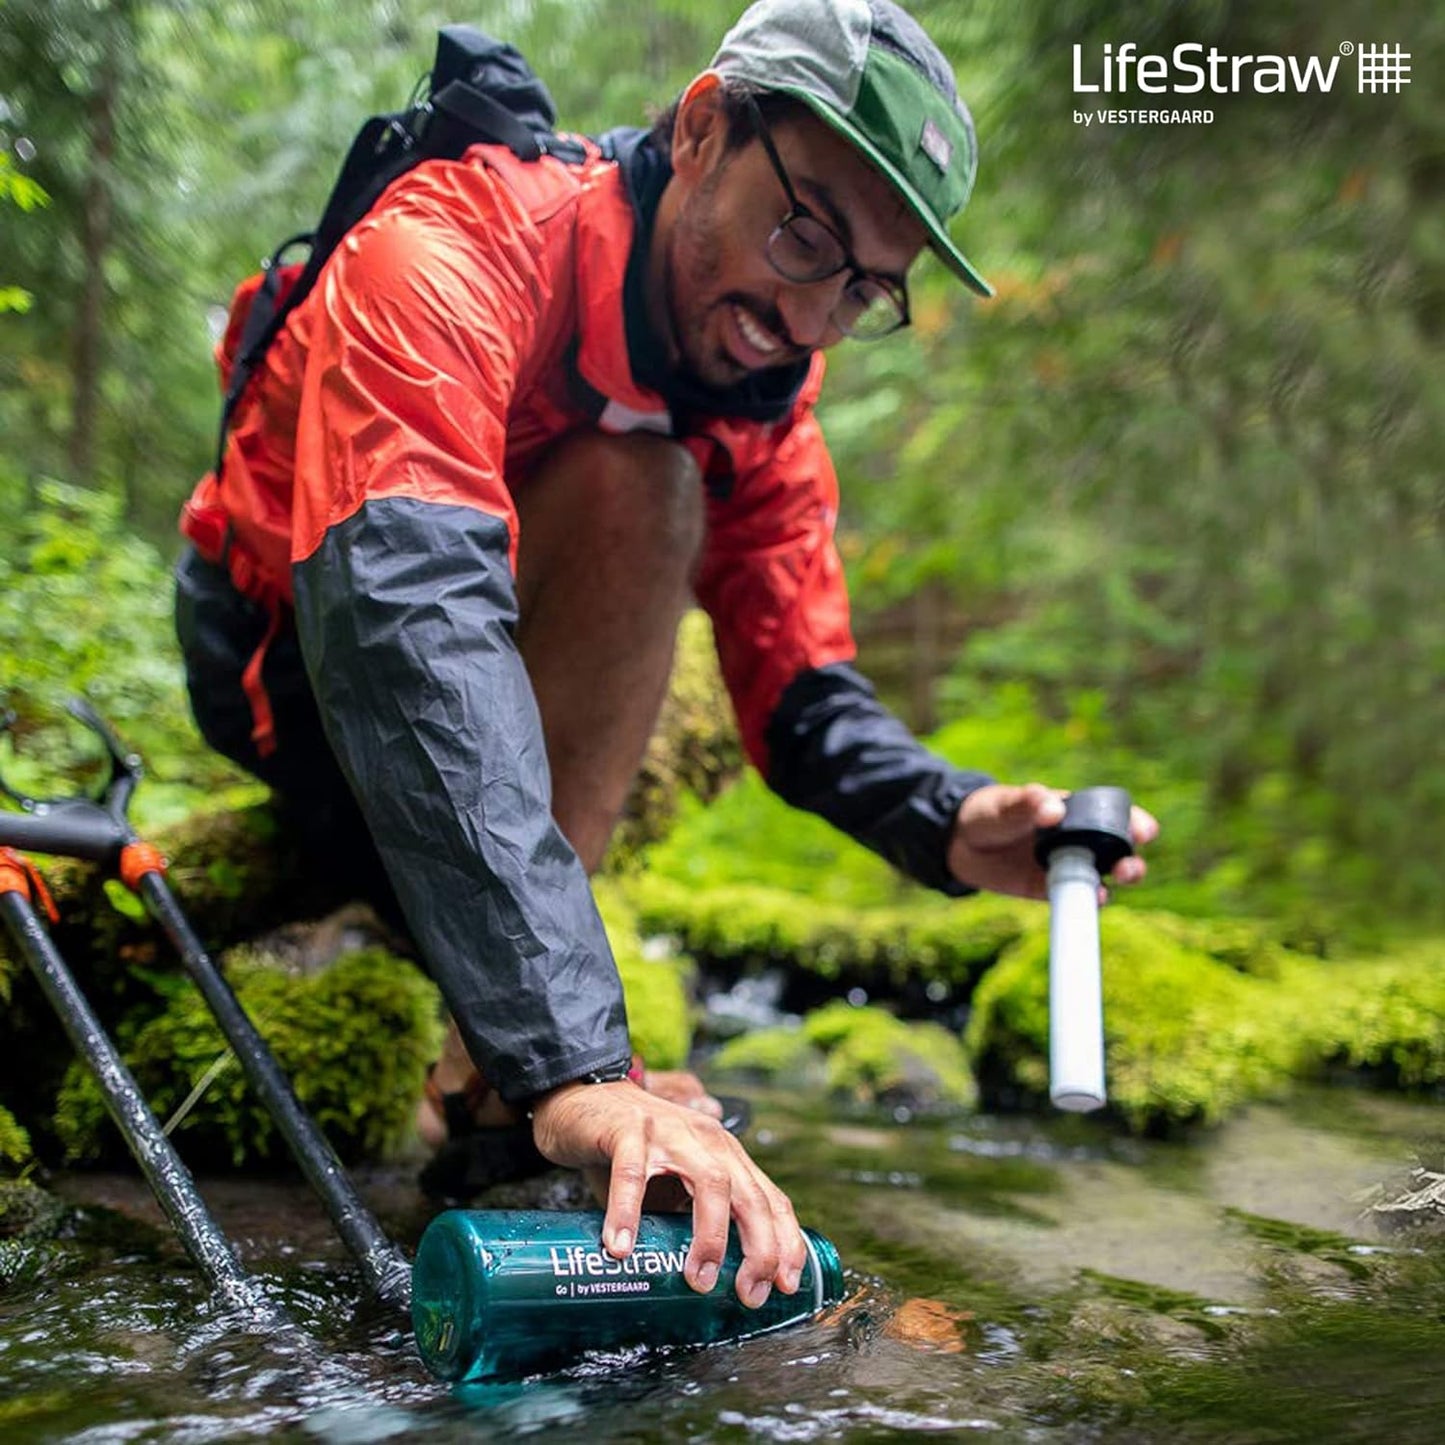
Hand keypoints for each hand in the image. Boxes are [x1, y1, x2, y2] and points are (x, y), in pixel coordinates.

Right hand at [530, 1080, 804, 1308]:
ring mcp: (670, 1131)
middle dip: (759, 1247)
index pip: (769, 1198)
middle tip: (748, 1292)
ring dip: (711, 1234)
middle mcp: (706, 1139)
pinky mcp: (628, 1129)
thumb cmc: (634, 1154)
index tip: (786, 1285)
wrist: (585, 1100)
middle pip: (748, 1194)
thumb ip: (692, 1220)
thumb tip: (708, 1285)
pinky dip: (629, 1213)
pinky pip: (632, 1174)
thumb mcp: (675, 1185)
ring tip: (699, 1278)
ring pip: (709, 1181)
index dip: (785, 1241)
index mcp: (724, 1154)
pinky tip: (621, 1247)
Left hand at [946, 782, 1158, 900]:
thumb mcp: (1003, 805)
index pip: (1114, 816)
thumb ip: (1025, 804)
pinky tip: (1092, 900)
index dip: (1135, 823)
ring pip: (1102, 878)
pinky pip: (1074, 898)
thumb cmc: (988, 813)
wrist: (958, 843)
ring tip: (1115, 883)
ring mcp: (1066, 866)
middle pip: (1118, 852)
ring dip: (1114, 884)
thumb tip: (1053, 809)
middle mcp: (1078, 840)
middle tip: (1127, 868)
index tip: (1143, 831)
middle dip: (1131, 861)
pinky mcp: (1049, 890)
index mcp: (1074, 811)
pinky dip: (1085, 901)